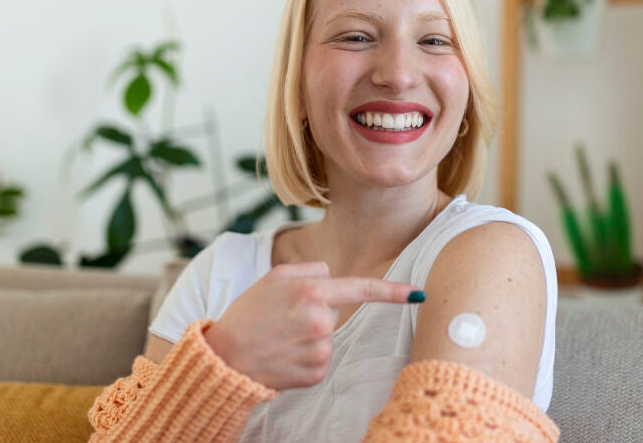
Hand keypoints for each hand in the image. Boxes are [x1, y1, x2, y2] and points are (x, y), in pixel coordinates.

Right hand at [202, 261, 418, 389]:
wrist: (225, 359)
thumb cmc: (247, 314)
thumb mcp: (272, 277)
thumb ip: (309, 270)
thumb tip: (334, 276)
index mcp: (310, 292)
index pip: (360, 288)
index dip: (392, 292)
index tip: (418, 294)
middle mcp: (320, 321)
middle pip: (335, 309)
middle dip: (315, 311)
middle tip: (281, 318)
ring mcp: (320, 350)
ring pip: (327, 335)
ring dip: (309, 335)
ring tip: (280, 338)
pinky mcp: (316, 373)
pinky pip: (321, 358)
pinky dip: (305, 357)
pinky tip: (284, 355)